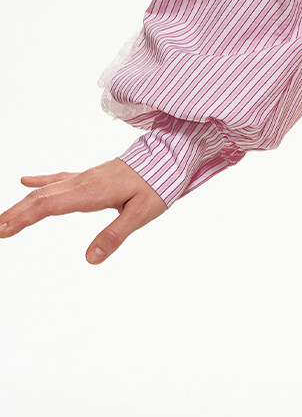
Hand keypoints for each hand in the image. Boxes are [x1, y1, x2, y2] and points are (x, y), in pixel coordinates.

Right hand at [0, 160, 167, 263]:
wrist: (169, 157)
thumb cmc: (157, 185)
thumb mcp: (142, 213)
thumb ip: (116, 235)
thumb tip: (90, 258)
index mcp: (92, 192)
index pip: (49, 206)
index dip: (23, 218)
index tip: (2, 230)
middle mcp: (83, 182)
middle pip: (40, 198)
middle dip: (13, 214)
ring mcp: (85, 177)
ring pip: (45, 190)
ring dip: (21, 204)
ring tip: (1, 218)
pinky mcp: (90, 176)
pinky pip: (58, 178)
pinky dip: (39, 182)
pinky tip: (25, 181)